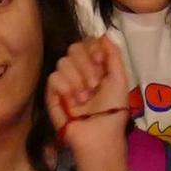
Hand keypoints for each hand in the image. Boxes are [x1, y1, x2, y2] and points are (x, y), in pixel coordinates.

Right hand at [47, 36, 132, 170]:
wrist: (100, 136)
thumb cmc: (113, 111)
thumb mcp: (120, 80)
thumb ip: (113, 55)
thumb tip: (103, 34)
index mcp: (95, 66)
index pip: (86, 42)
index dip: (92, 48)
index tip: (101, 62)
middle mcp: (78, 71)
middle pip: (73, 48)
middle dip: (86, 65)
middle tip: (94, 86)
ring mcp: (64, 82)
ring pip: (63, 62)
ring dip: (77, 80)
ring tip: (84, 99)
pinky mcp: (51, 94)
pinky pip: (54, 77)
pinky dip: (66, 88)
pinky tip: (73, 102)